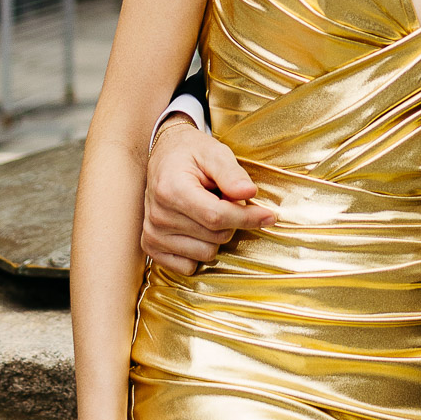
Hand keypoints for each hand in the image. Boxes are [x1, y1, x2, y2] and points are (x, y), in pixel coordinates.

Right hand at [142, 117, 274, 273]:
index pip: (217, 216)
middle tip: (223, 198)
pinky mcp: (151, 247)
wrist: (164, 156)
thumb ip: (232, 174)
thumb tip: (249, 193)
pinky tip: (196, 228)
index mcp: (172, 189)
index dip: (247, 218)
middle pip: (216, 236)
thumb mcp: (215, 152)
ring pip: (206, 253)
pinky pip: (188, 266)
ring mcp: (152, 234)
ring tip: (207, 210)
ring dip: (216, 235)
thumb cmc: (192, 153)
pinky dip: (200, 250)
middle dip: (232, 220)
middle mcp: (158, 216)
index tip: (268, 216)